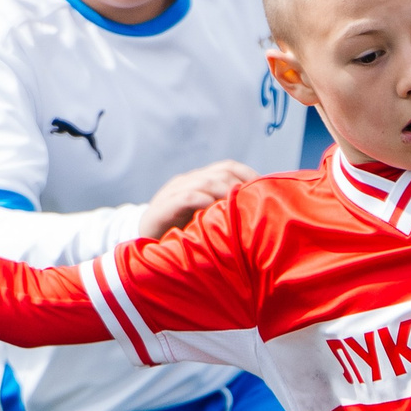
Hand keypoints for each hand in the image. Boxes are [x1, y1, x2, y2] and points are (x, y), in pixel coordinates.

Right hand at [140, 159, 255, 237]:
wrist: (145, 243)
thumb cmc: (182, 233)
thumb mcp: (207, 219)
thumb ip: (225, 212)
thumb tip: (257, 212)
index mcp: (200, 181)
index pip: (228, 166)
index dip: (248, 173)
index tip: (265, 187)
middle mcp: (188, 181)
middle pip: (219, 172)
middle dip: (240, 184)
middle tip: (255, 200)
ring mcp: (174, 192)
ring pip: (205, 181)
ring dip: (225, 191)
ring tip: (239, 204)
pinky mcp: (163, 207)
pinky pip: (186, 197)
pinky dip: (203, 200)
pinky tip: (214, 209)